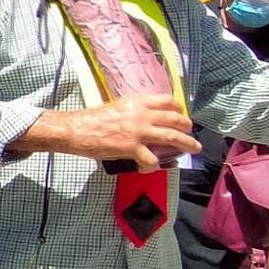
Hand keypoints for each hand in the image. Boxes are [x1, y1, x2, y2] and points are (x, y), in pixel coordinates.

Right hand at [59, 94, 198, 171]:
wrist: (75, 129)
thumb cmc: (91, 119)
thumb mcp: (116, 107)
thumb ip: (133, 111)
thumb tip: (143, 120)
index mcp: (137, 102)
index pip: (167, 101)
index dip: (178, 108)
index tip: (181, 114)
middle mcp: (142, 115)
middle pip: (175, 119)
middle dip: (187, 127)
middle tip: (190, 133)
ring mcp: (139, 132)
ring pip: (172, 137)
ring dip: (186, 144)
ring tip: (193, 148)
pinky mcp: (132, 148)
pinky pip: (152, 160)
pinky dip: (153, 166)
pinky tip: (148, 168)